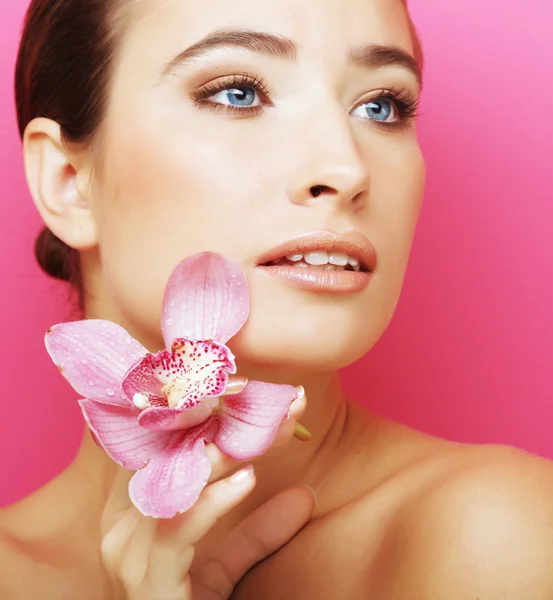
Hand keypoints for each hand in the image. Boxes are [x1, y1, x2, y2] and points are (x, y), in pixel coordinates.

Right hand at [99, 385, 310, 599]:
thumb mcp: (226, 565)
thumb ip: (257, 531)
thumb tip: (305, 496)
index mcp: (135, 508)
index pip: (167, 442)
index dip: (210, 411)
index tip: (255, 389)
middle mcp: (123, 521)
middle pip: (174, 452)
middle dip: (227, 420)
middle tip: (279, 399)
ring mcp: (128, 550)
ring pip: (177, 481)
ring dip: (231, 449)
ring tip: (274, 427)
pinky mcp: (144, 580)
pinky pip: (179, 527)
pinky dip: (215, 499)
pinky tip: (248, 479)